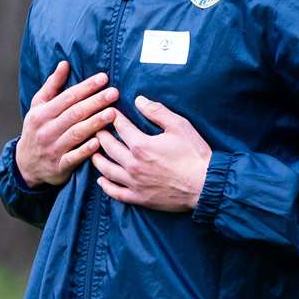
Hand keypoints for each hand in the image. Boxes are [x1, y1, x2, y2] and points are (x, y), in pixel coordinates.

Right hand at [16, 61, 120, 187]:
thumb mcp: (38, 107)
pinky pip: (74, 157)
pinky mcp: (60, 166)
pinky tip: (99, 142)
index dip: (86, 87)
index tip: (103, 78)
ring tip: (113, 113)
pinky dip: (86, 150)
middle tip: (114, 93)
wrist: (25, 164)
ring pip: (76, 133)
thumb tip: (64, 63)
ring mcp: (53, 149)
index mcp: (42, 113)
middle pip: (74, 114)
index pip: (67, 97)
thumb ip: (52, 85)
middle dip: (95, 102)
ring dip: (95, 123)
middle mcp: (47, 130)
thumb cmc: (37, 129)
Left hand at [91, 96, 211, 211]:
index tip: (108, 110)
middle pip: (108, 147)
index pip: (120, 126)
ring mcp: (134, 183)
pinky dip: (106, 186)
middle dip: (99, 135)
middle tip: (95, 128)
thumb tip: (139, 100)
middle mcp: (133, 164)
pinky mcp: (139, 198)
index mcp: (141, 145)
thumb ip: (157, 112)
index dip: (113, 116)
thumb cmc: (194, 154)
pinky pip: (116, 192)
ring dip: (97, 159)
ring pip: (107, 170)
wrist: (205, 185)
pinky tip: (101, 180)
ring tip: (93, 152)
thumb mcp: (179, 126)